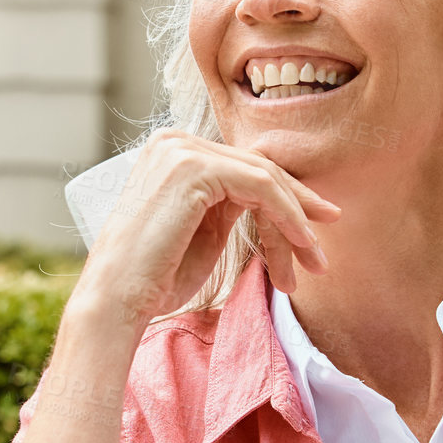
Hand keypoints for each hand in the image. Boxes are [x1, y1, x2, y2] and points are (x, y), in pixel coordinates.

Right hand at [75, 130, 341, 327]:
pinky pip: (261, 186)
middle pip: (258, 169)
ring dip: (297, 220)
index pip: (243, 168)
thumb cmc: (155, 278)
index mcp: (173, 152)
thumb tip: (278, 196)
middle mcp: (175, 142)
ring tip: (316, 261)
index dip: (285, 197)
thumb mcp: (203, 230)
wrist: (117, 301)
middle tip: (325, 244)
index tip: (313, 231)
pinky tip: (303, 243)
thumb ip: (231, 205)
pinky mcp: (194, 168)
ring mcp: (182, 150)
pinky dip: (288, 216)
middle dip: (299, 207)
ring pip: (265, 177)